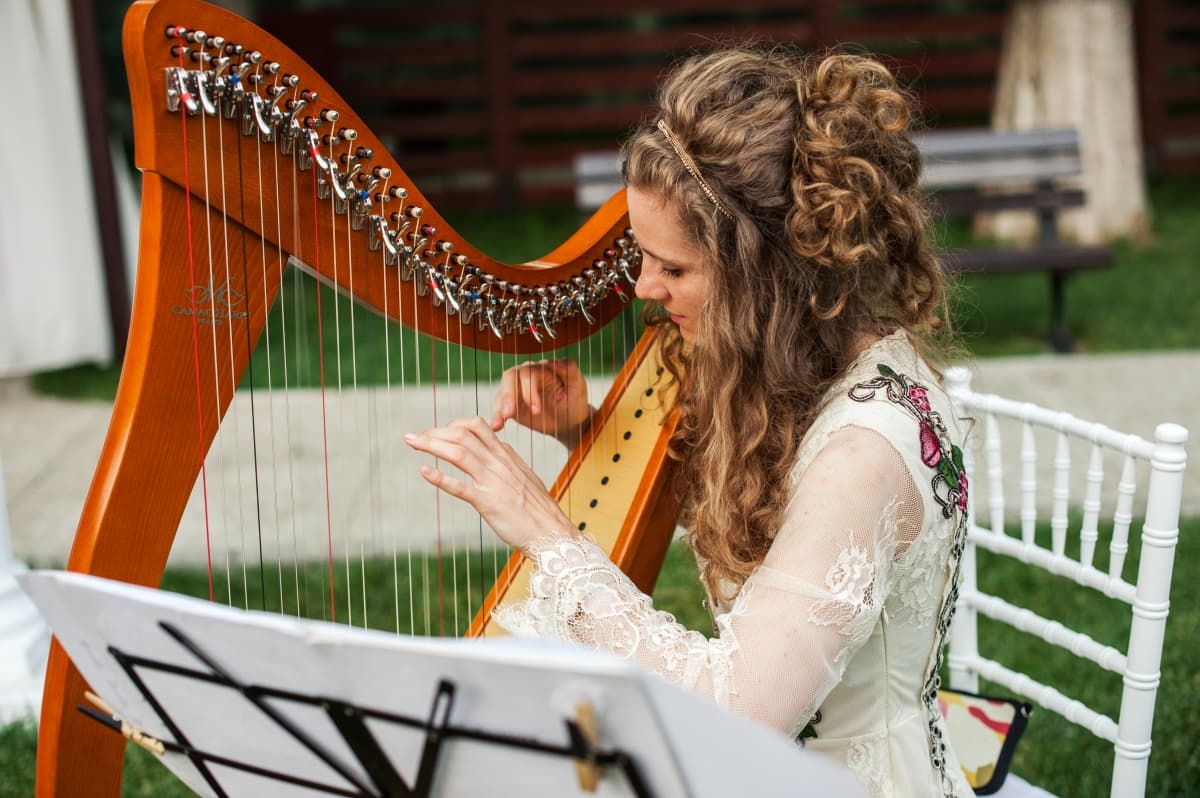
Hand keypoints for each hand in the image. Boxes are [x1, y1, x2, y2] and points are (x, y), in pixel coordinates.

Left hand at [404, 417, 574, 551]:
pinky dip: (440, 477)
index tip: (438, 432)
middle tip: (414, 436)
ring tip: (412, 442)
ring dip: (431, 445)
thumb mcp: (525, 476)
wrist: (552, 531)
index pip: (476, 426)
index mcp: (506, 455)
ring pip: (459, 453)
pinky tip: (424, 471)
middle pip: (462, 435)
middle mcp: (498, 463)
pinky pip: (460, 486)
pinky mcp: (488, 502)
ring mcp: (492, 481)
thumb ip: (510, 461)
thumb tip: (501, 448)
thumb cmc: (538, 509)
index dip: (452, 425)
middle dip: (434, 432)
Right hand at [491, 359, 592, 446]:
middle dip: (509, 396)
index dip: (529, 391)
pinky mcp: (511, 404)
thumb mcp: (578, 386)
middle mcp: (525, 375)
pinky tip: (496, 426)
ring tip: (498, 424)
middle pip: (510, 378)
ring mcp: (516, 389)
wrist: (570, 420)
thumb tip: (552, 361)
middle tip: (510, 414)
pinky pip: (499, 407)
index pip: (528, 373)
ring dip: (499, 407)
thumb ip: (569, 369)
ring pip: (502, 392)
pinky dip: (496, 416)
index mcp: (541, 368)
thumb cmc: (575, 400)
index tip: (537, 411)